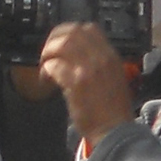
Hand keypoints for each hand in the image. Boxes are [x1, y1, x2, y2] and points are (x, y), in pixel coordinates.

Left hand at [36, 21, 136, 144]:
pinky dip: (45, 70)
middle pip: (72, 32)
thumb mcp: (113, 79)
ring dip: (47, 53)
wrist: (115, 132)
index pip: (89, 29)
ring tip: (45, 66)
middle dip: (54, 40)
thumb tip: (76, 54)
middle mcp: (102, 58)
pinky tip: (46, 80)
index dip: (69, 31)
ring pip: (61, 45)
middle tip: (48, 53)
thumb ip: (99, 63)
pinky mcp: (77, 83)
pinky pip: (54, 65)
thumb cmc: (113, 111)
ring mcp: (89, 69)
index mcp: (111, 57)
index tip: (59, 42)